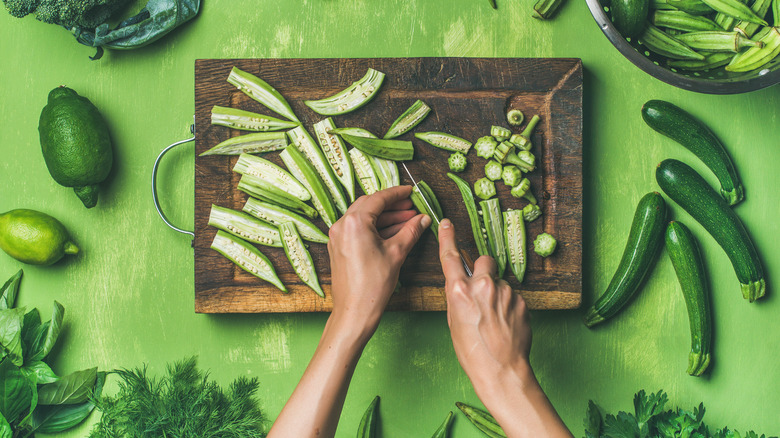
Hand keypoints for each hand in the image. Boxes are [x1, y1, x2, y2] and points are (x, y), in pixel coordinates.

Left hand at [328, 185, 430, 337]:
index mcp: (354, 222)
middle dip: (392, 206)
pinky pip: (358, 230)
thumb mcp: (397, 253)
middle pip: (370, 205)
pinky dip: (376, 228)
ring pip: (364, 218)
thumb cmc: (373, 285)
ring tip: (408, 220)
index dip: (397, 194)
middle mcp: (342, 225)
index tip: (410, 192)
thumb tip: (423, 219)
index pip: (379, 198)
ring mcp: (338, 237)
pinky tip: (394, 232)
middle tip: (411, 207)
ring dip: (385, 218)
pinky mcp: (339, 247)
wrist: (355, 311)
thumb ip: (411, 231)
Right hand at [437, 218, 531, 391]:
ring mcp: (504, 292)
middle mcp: (482, 286)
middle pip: (483, 261)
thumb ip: (458, 297)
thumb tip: (463, 286)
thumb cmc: (472, 352)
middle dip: (483, 271)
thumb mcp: (453, 321)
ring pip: (500, 282)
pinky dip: (509, 306)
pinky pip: (512, 296)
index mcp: (459, 291)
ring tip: (494, 319)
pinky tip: (505, 324)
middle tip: (482, 292)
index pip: (450, 257)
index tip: (447, 223)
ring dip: (497, 293)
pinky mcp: (521, 300)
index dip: (447, 238)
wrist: (501, 370)